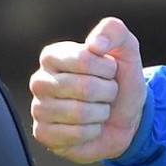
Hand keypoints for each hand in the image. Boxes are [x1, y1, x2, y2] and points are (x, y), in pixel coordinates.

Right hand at [29, 17, 146, 162]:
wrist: (125, 118)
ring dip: (101, 113)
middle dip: (107, 93)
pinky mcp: (43, 134)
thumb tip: (94, 44)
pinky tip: (90, 127)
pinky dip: (92, 132)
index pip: (84, 59)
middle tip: (106, 93)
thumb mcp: (126, 50)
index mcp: (52, 55)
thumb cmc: (120, 81)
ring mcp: (39, 108)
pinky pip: (74, 134)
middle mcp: (40, 80)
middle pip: (83, 87)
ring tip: (99, 109)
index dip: (107, 68)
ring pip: (79, 113)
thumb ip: (113, 31)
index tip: (110, 71)